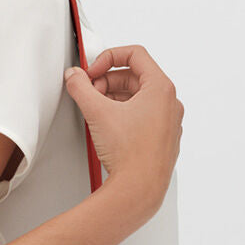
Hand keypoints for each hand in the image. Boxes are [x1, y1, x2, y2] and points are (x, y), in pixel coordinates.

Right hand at [64, 45, 183, 217]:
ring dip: (113, 97)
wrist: (138, 189)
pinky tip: (107, 126)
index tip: (93, 70)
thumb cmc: (130, 154)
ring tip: (95, 109)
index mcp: (161, 89)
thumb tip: (75, 77)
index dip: (108, 57)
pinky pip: (142, 116)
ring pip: (138, 97)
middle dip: (107, 80)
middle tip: (89, 90)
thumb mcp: (97, 112)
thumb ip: (81, 87)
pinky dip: (123, 114)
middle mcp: (170, 104)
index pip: (135, 54)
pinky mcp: (161, 139)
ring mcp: (167, 122)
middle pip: (134, 76)